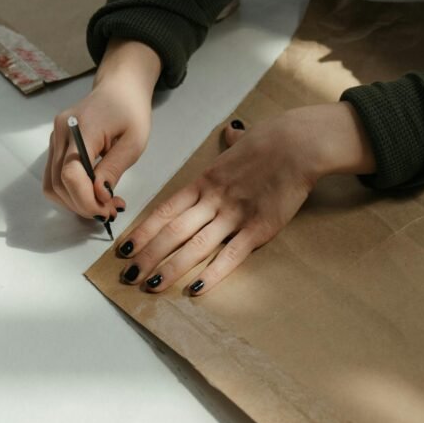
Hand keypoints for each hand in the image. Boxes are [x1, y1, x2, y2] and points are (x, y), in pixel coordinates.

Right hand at [44, 39, 161, 221]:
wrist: (119, 87)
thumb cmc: (131, 111)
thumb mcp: (134, 142)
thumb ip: (114, 168)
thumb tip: (100, 196)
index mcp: (80, 128)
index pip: (70, 173)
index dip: (85, 199)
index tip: (107, 211)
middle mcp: (60, 133)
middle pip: (57, 183)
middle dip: (83, 205)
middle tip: (110, 212)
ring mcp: (55, 139)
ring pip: (52, 184)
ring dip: (76, 202)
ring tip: (105, 204)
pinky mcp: (57, 145)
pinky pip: (56, 177)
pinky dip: (72, 192)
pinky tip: (94, 194)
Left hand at [117, 102, 375, 295]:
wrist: (299, 144)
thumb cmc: (271, 140)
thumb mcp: (241, 141)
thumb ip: (231, 144)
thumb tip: (231, 132)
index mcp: (205, 181)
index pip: (165, 210)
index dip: (143, 231)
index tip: (124, 248)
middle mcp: (213, 200)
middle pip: (173, 232)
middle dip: (148, 256)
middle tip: (129, 276)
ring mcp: (235, 216)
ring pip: (195, 246)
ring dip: (170, 268)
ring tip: (151, 286)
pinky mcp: (259, 229)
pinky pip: (231, 256)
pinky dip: (212, 274)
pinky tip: (196, 289)